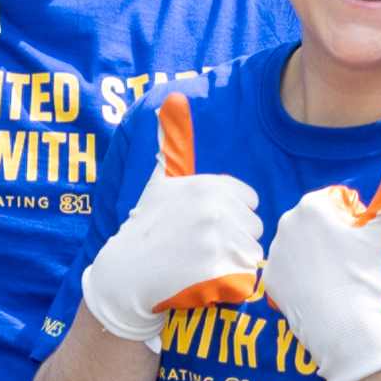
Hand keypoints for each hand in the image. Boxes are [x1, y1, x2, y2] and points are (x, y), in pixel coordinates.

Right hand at [82, 113, 266, 343]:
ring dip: (234, 260)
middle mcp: (214, 209)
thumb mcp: (159, 181)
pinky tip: (207, 277)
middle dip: (234, 237)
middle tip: (201, 246)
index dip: (231, 214)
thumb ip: (171, 144)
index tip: (205, 223)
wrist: (127, 274)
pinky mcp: (219, 272)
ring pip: (252, 251)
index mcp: (207, 185)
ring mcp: (217, 241)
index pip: (249, 200)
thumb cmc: (147, 227)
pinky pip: (246, 275)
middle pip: (254, 227)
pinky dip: (233, 281)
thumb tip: (172, 99)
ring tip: (203, 262)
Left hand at [261, 150, 380, 380]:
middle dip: (337, 239)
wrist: (344, 325)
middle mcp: (286, 223)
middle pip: (321, 225)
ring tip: (337, 279)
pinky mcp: (271, 280)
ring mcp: (275, 253)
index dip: (358, 224)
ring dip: (321, 258)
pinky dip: (306, 280)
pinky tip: (320, 291)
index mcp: (312, 205)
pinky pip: (293, 273)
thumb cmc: (367, 274)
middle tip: (351, 265)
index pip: (342, 205)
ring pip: (307, 248)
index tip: (361, 245)